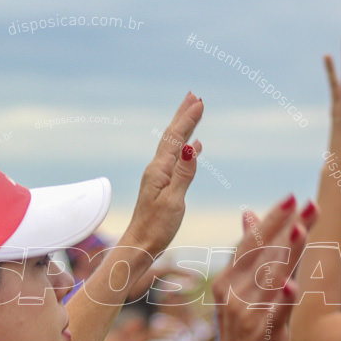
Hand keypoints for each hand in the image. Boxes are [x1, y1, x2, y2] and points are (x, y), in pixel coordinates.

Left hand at [121, 93, 203, 255]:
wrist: (140, 244)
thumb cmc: (156, 226)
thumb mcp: (173, 201)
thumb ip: (184, 174)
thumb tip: (192, 146)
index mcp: (159, 170)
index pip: (176, 138)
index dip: (188, 119)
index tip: (199, 101)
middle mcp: (157, 169)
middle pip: (172, 136)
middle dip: (183, 115)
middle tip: (193, 95)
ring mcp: (159, 176)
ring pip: (175, 145)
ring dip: (185, 128)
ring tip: (194, 112)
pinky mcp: (163, 185)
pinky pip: (177, 159)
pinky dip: (187, 149)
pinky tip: (195, 147)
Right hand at [207, 195, 317, 340]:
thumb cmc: (242, 333)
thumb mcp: (240, 290)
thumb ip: (248, 253)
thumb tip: (248, 213)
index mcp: (230, 279)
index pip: (252, 241)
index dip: (273, 218)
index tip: (294, 196)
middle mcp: (236, 293)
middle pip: (262, 254)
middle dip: (285, 227)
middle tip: (306, 202)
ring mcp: (249, 314)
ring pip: (271, 278)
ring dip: (285, 254)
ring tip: (300, 230)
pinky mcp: (264, 335)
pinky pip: (276, 314)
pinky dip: (283, 299)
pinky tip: (292, 285)